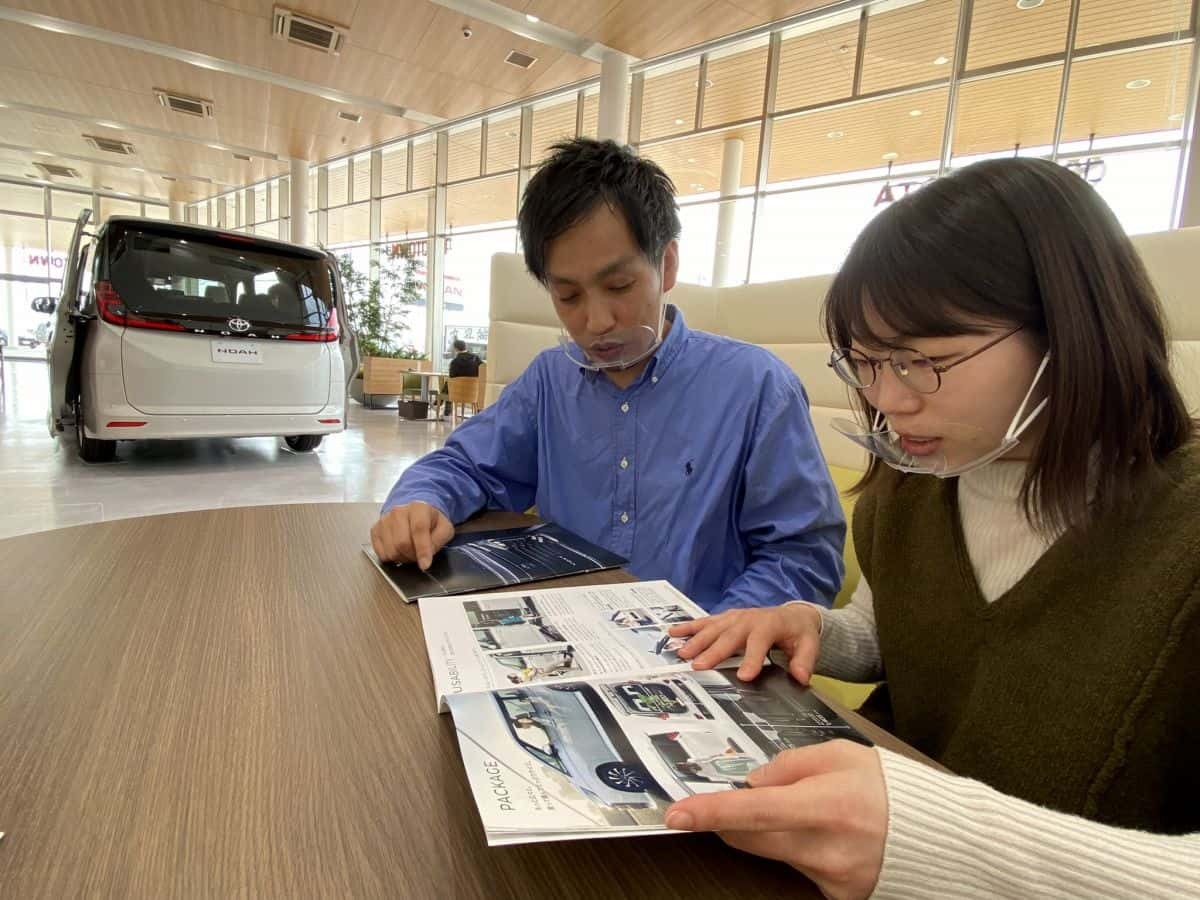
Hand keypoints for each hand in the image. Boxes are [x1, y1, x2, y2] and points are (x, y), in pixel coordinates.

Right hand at [370, 501, 454, 568]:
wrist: (414, 512)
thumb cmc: (430, 521)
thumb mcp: (444, 528)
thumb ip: (438, 541)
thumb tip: (426, 556)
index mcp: (418, 508)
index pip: (419, 529)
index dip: (422, 550)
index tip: (425, 565)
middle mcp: (398, 512)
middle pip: (402, 543)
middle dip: (412, 556)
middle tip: (419, 555)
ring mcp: (384, 520)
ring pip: (391, 550)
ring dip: (402, 558)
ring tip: (409, 551)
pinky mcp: (375, 529)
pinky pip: (381, 553)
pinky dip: (391, 557)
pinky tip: (398, 550)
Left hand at [665, 741, 887, 899]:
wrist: (941, 835)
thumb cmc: (891, 788)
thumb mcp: (841, 755)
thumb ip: (790, 765)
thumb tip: (754, 782)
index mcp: (826, 805)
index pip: (752, 810)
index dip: (709, 812)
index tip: (676, 815)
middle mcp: (826, 848)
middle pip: (750, 837)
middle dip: (731, 818)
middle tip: (732, 799)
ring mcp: (831, 878)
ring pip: (773, 852)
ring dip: (774, 830)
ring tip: (812, 810)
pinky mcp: (837, 895)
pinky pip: (799, 866)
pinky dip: (802, 847)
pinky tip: (830, 834)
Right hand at [669, 603, 822, 682]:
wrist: (794, 614)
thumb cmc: (798, 633)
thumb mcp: (809, 645)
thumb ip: (805, 661)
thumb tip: (801, 677)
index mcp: (769, 625)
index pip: (759, 643)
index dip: (752, 659)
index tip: (744, 677)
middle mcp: (749, 619)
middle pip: (729, 636)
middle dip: (714, 651)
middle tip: (698, 666)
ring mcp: (735, 617)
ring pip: (713, 628)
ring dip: (696, 640)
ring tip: (681, 653)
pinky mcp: (725, 617)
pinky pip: (705, 622)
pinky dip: (689, 626)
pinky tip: (673, 632)